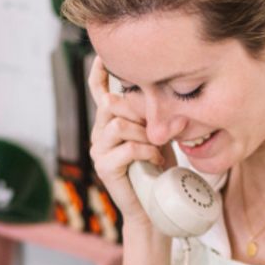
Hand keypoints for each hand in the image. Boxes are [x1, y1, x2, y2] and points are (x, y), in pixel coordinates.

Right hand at [86, 56, 170, 225]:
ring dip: (144, 135)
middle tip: (159, 129)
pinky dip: (146, 152)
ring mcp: (99, 151)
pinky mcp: (105, 167)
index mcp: (110, 123)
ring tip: (157, 148)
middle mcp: (100, 134)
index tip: (102, 54)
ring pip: (119, 125)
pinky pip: (126, 148)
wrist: (153, 210)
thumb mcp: (158, 135)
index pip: (99, 92)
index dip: (99, 73)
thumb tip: (165, 94)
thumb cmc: (158, 171)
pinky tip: (155, 160)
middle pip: (113, 104)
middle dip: (140, 112)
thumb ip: (154, 116)